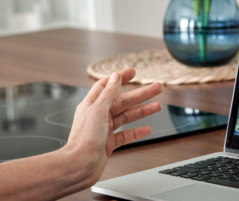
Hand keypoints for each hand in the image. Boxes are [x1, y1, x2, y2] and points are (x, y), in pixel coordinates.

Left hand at [66, 69, 162, 185]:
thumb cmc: (84, 139)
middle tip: (156, 88)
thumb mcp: (98, 111)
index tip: (133, 72)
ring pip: (127, 117)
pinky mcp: (109, 144)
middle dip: (141, 94)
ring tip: (158, 106)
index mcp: (92, 104)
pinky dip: (137, 132)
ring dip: (143, 111)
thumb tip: (115, 76)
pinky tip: (147, 129)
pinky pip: (126, 135)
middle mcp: (98, 115)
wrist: (80, 166)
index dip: (120, 78)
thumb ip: (108, 93)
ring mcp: (105, 130)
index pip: (108, 85)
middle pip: (123, 101)